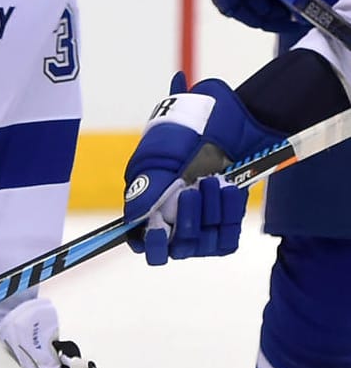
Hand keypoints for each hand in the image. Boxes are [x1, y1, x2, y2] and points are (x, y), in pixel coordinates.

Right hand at [122, 72, 278, 264]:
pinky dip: (229, 217)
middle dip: (187, 220)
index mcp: (147, 204)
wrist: (233, 121)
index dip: (151, 242)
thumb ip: (145, 189)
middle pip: (176, 246)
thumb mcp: (161, 155)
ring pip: (202, 244)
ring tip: (215, 180)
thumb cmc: (189, 133)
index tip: (161, 229)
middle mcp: (172, 219)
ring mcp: (201, 223)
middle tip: (193, 190)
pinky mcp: (226, 223)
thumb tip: (134, 220)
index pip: (142, 241)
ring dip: (210, 213)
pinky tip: (230, 190)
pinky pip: (227, 240)